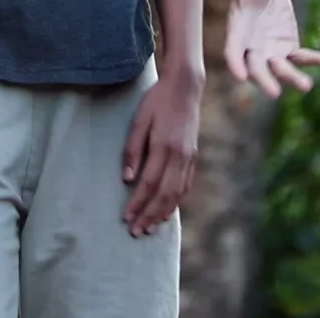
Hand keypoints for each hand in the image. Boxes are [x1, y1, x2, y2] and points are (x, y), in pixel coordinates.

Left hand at [122, 66, 201, 235]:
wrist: (185, 88)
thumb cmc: (157, 102)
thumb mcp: (139, 121)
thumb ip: (132, 150)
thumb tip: (127, 178)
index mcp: (164, 146)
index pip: (149, 183)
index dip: (137, 203)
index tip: (126, 218)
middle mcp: (180, 156)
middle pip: (164, 195)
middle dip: (149, 216)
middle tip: (136, 232)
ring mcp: (189, 157)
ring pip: (177, 194)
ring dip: (163, 213)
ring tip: (150, 228)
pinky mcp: (193, 156)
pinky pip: (185, 185)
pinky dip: (175, 201)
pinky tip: (167, 210)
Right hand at [217, 0, 319, 98]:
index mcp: (237, 32)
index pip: (233, 51)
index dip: (235, 63)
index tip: (239, 76)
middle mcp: (252, 48)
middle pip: (257, 68)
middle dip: (265, 80)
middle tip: (274, 93)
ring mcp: (271, 53)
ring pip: (282, 69)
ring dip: (293, 78)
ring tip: (307, 86)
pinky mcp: (289, 51)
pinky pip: (303, 58)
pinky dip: (318, 61)